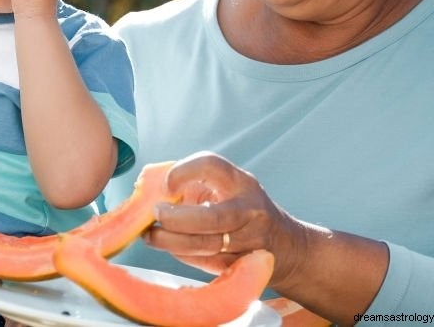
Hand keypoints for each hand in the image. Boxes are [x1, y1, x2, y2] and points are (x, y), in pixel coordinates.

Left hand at [141, 152, 307, 284]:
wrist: (285, 246)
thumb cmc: (241, 208)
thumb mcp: (225, 186)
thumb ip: (191, 181)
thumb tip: (148, 183)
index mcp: (242, 183)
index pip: (213, 167)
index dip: (185, 172)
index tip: (166, 183)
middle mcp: (250, 211)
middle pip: (212, 217)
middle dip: (176, 218)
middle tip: (155, 213)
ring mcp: (250, 242)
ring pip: (206, 245)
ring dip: (171, 241)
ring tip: (151, 235)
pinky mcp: (244, 266)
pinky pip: (206, 262)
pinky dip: (182, 255)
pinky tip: (168, 246)